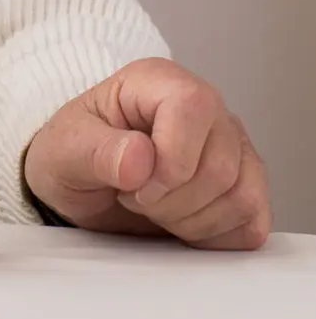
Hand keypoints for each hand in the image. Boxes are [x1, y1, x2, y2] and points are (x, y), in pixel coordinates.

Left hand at [24, 58, 269, 250]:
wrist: (83, 183)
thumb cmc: (75, 153)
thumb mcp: (65, 149)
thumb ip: (97, 150)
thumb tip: (141, 158)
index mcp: (160, 81)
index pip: (194, 108)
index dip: (170, 161)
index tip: (133, 186)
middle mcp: (206, 106)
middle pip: (221, 166)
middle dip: (173, 202)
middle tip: (136, 197)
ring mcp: (232, 146)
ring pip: (243, 197)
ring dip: (194, 222)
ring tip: (157, 208)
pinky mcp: (245, 184)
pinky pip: (254, 223)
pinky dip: (217, 238)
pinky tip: (183, 225)